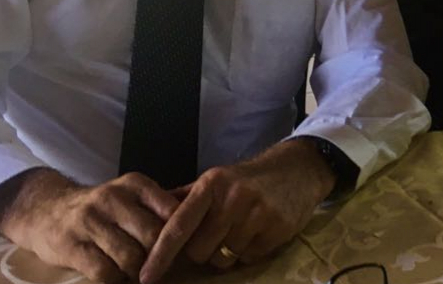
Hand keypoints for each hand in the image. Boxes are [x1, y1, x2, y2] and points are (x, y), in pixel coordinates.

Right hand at [0, 169, 179, 283]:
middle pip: (152, 237)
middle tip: (159, 267)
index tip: (181, 249)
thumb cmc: (100, 208)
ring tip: (137, 274)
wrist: (45, 209)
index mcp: (135, 185)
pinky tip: (114, 277)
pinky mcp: (71, 246)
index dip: (179, 235)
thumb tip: (201, 221)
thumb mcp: (130, 195)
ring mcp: (90, 222)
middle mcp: (113, 198)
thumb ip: (159, 206)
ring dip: (137, 273)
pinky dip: (115, 281)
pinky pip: (104, 273)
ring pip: (130, 258)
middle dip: (159, 258)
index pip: (171, 212)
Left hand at [139, 140, 334, 282]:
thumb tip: (148, 218)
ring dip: (227, 252)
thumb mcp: (216, 180)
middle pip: (199, 251)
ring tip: (239, 230)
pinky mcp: (277, 228)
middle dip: (203, 250)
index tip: (145, 276)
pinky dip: (249, 251)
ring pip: (224, 258)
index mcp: (211, 185)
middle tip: (217, 235)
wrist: (297, 170)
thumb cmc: (248, 179)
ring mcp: (257, 214)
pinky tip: (258, 232)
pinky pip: (249, 258)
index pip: (178, 226)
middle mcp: (232, 198)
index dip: (159, 254)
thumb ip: (184, 200)